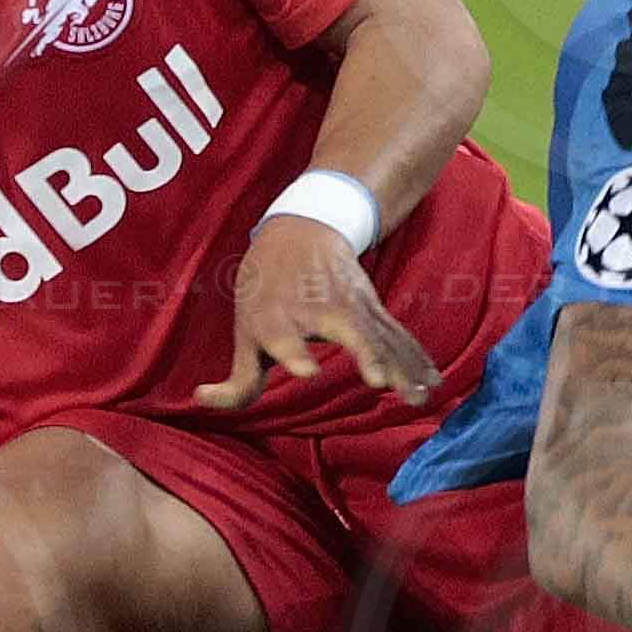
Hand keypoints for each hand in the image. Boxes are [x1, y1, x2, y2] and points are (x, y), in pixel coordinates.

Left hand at [189, 208, 434, 412]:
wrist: (304, 230)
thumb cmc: (267, 288)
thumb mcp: (244, 329)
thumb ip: (236, 379)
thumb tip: (200, 401)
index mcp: (277, 317)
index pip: (285, 337)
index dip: (293, 353)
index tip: (307, 370)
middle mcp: (318, 309)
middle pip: (347, 331)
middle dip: (365, 354)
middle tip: (379, 381)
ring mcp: (353, 307)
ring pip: (381, 335)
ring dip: (400, 365)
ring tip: (415, 394)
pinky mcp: (375, 310)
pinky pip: (397, 337)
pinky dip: (416, 359)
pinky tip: (430, 383)